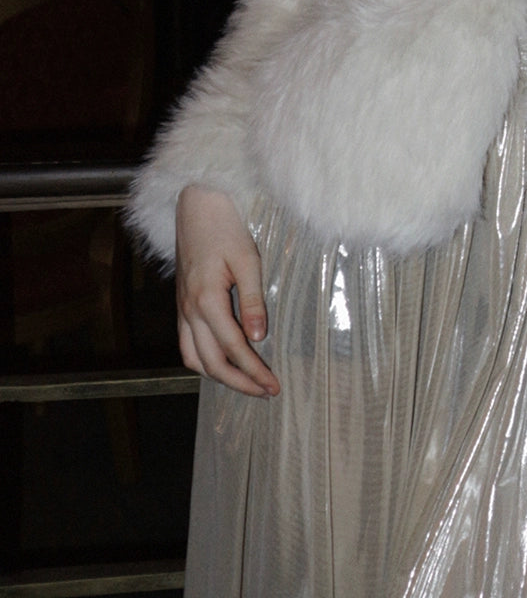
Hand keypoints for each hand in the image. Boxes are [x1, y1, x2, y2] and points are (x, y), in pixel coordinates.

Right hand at [176, 184, 279, 397]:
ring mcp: (182, 309)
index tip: (273, 386)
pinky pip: (186, 344)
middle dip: (239, 382)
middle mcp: (189, 310)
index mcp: (206, 300)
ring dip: (219, 376)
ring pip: (194, 358)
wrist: (197, 206)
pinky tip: (222, 362)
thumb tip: (258, 338)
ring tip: (247, 382)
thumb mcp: (247, 260)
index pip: (233, 349)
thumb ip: (252, 301)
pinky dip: (203, 361)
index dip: (254, 372)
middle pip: (211, 363)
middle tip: (266, 391)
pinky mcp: (181, 304)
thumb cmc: (226, 228)